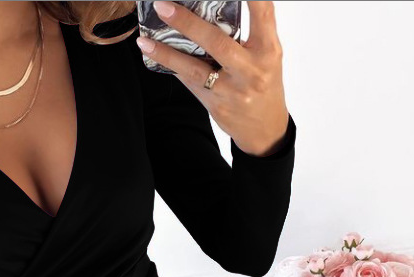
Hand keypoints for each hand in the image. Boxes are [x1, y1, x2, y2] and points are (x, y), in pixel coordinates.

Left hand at [137, 0, 289, 155]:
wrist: (265, 127)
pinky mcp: (217, 107)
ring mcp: (232, 91)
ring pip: (195, 69)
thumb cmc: (264, 82)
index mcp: (268, 50)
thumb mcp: (267, 54)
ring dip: (166, 54)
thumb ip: (252, 31)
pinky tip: (156, 56)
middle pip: (217, 43)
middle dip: (187, 23)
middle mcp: (251, 70)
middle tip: (163, 6)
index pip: (262, 12)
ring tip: (145, 41)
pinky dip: (174, 68)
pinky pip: (190, 84)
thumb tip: (214, 6)